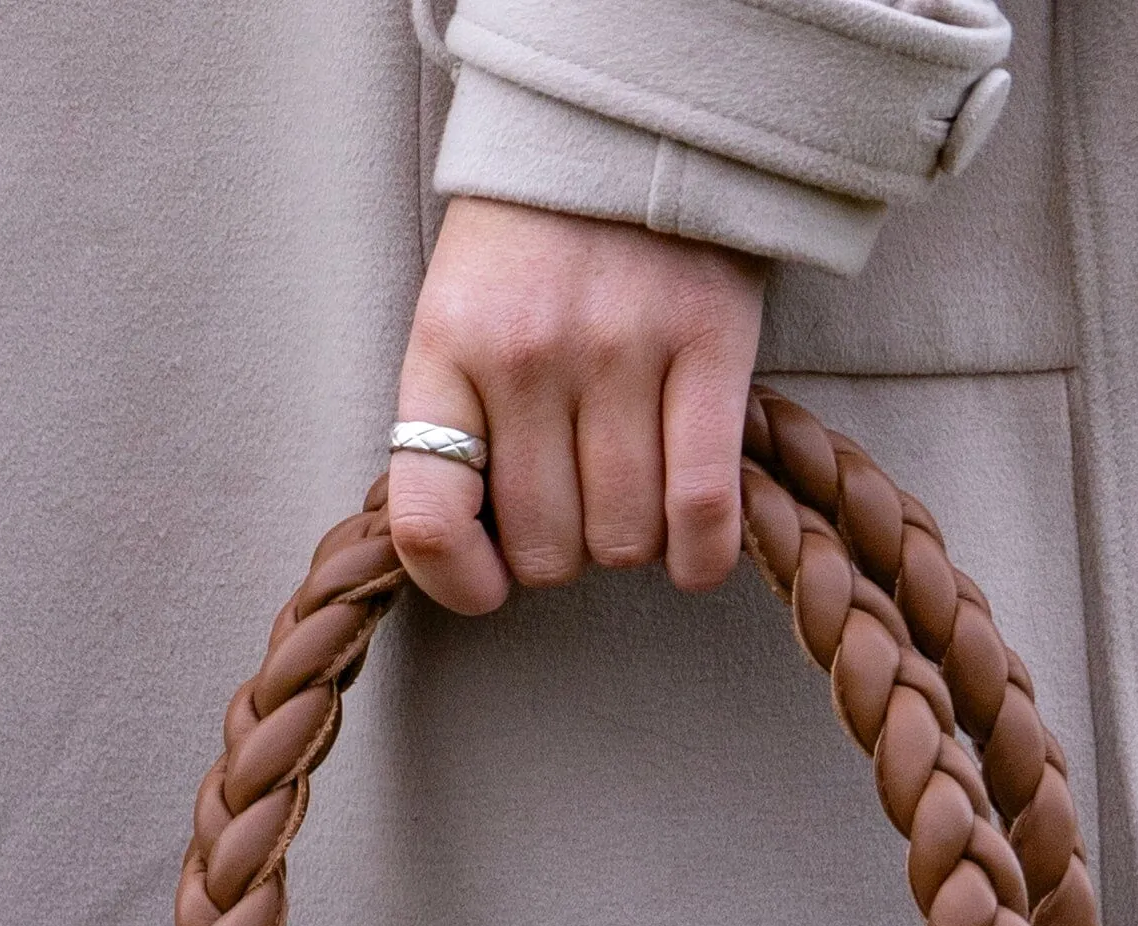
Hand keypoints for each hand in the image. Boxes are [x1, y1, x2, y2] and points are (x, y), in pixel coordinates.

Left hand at [388, 199, 767, 614]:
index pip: (430, 518)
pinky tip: (692, 550)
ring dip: (632, 544)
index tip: (491, 584)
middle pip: (545, 549)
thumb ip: (460, 421)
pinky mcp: (707, 347)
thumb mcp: (461, 314)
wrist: (628, 129)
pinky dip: (699, 554)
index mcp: (448, 346)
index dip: (461, 581)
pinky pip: (701, 508)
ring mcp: (620, 350)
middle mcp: (527, 353)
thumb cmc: (536, 245)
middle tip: (579, 505)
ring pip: (623, 541)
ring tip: (634, 493)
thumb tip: (483, 558)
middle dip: (564, 553)